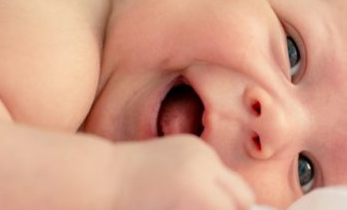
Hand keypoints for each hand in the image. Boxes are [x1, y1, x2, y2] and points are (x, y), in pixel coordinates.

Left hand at [111, 135, 254, 209]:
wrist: (102, 179)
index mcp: (197, 193)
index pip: (237, 209)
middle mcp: (203, 166)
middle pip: (243, 196)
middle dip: (234, 208)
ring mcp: (199, 151)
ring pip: (229, 180)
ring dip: (221, 194)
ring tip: (194, 203)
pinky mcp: (191, 143)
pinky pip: (213, 167)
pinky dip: (207, 180)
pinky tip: (183, 187)